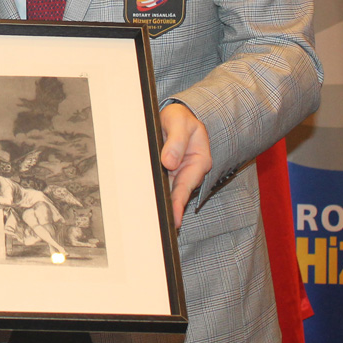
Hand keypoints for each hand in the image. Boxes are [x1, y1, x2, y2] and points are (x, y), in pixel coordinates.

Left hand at [160, 102, 211, 228]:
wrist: (175, 115)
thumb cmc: (180, 118)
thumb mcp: (180, 123)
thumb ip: (177, 141)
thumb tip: (169, 163)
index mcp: (199, 161)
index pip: (187, 184)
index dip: (179, 201)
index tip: (174, 217)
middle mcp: (189, 170)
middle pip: (177, 193)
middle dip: (170, 209)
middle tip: (161, 226)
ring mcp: (177, 172)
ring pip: (167, 190)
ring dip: (160, 202)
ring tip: (150, 219)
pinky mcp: (165, 171)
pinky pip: (159, 183)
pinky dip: (153, 191)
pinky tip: (144, 202)